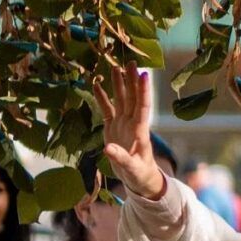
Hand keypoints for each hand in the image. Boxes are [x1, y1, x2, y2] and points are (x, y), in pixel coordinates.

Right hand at [99, 67, 168, 201]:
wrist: (138, 178)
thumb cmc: (139, 174)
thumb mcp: (132, 169)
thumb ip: (121, 158)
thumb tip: (108, 149)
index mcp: (140, 131)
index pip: (143, 106)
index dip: (143, 91)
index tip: (144, 75)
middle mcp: (132, 122)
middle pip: (132, 97)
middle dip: (131, 80)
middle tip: (130, 62)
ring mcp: (122, 124)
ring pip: (121, 100)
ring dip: (118, 84)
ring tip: (115, 67)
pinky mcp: (113, 128)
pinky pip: (107, 110)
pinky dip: (102, 98)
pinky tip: (96, 85)